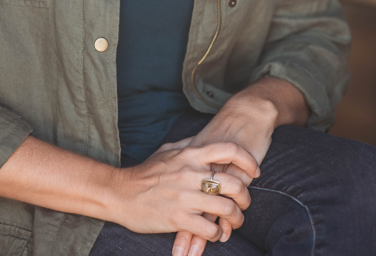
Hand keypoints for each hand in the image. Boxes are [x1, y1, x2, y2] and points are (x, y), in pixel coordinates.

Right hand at [109, 140, 259, 242]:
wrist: (121, 193)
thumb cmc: (146, 172)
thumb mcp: (168, 151)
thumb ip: (188, 145)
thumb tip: (204, 141)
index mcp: (190, 154)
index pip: (229, 150)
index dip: (248, 160)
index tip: (254, 171)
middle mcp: (191, 174)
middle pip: (234, 184)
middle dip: (246, 197)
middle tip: (244, 203)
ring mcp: (186, 197)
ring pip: (227, 209)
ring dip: (236, 219)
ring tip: (234, 221)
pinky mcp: (179, 219)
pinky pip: (210, 230)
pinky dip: (218, 235)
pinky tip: (216, 234)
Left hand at [171, 79, 308, 255]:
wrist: (247, 112)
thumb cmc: (223, 128)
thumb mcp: (198, 140)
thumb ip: (186, 153)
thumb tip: (170, 164)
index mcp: (190, 156)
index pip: (174, 185)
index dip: (164, 204)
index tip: (150, 222)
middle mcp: (202, 166)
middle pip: (188, 202)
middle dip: (181, 229)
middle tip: (178, 249)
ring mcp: (219, 173)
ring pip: (206, 210)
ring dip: (200, 235)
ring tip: (191, 253)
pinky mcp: (237, 178)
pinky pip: (227, 204)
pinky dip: (221, 224)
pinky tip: (219, 237)